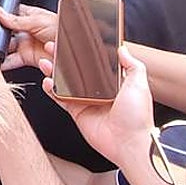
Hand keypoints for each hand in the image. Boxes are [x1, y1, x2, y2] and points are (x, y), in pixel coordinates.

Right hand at [0, 3, 57, 71]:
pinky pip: (13, 61)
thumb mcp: (38, 20)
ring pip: (7, 46)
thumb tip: (0, 12)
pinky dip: (5, 62)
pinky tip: (0, 62)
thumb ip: (17, 19)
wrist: (76, 48)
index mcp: (28, 17)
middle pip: (5, 31)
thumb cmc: (63, 28)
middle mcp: (26, 30)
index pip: (8, 13)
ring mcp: (26, 44)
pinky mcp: (28, 58)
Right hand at [43, 45, 154, 166]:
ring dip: (53, 71)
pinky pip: (60, 98)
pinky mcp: (76, 112)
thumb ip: (133, 66)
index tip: (72, 41)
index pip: (95, 63)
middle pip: (76, 70)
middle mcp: (98, 91)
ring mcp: (85, 101)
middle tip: (52, 47)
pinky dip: (51, 90)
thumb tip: (123, 49)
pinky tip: (47, 81)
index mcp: (113, 83)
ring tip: (45, 61)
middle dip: (63, 58)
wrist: (128, 143)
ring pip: (65, 82)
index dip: (82, 52)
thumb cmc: (137, 117)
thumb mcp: (139, 86)